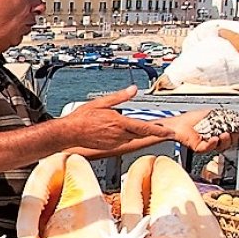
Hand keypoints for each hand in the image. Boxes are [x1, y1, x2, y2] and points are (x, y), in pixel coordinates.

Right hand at [61, 86, 175, 150]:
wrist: (69, 132)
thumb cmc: (82, 118)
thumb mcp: (102, 102)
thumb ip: (120, 97)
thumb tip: (133, 89)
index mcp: (119, 123)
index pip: (145, 128)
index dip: (159, 130)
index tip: (169, 131)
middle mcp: (118, 134)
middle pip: (140, 133)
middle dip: (148, 130)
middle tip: (158, 127)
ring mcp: (114, 142)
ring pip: (131, 137)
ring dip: (133, 132)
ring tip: (128, 125)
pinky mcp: (109, 147)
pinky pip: (121, 142)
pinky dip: (122, 136)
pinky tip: (115, 131)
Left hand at [164, 111, 238, 153]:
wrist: (178, 124)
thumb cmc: (191, 119)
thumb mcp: (213, 114)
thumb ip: (227, 116)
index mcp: (220, 130)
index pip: (235, 132)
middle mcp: (215, 138)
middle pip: (232, 141)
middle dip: (234, 136)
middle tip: (234, 130)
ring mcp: (209, 144)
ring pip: (223, 146)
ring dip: (225, 139)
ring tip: (223, 133)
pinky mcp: (201, 148)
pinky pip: (210, 147)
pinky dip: (213, 143)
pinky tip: (213, 138)